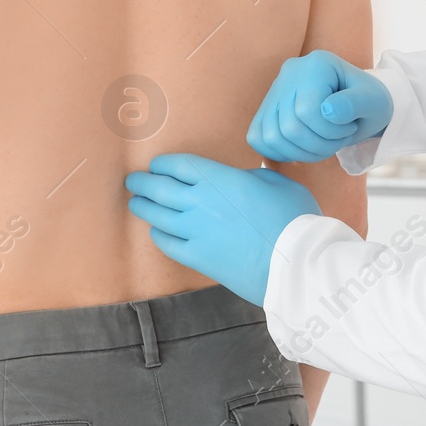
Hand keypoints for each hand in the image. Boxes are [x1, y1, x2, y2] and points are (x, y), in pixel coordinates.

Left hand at [126, 154, 320, 305]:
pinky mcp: (197, 258)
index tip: (156, 165)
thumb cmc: (291, 217)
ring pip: (157, 216)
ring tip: (136, 203)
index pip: (179, 165)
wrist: (291, 261)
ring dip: (144, 207)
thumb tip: (243, 179)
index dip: (163, 164)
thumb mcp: (277, 182)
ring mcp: (195, 232)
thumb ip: (254, 176)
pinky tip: (157, 232)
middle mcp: (198, 202)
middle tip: (133, 181)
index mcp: (217, 179)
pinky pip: (168, 243)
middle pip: (159, 189)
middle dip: (142, 183)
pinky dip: (158, 235)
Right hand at [248, 51, 393, 162]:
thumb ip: (354, 103)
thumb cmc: (368, 101)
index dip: (330, 131)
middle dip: (319, 144)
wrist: (360, 103)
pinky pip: (258, 138)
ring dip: (303, 152)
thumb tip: (328, 111)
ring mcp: (275, 90)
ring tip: (325, 143)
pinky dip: (281, 152)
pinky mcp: (266, 108)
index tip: (349, 127)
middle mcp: (289, 72)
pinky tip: (304, 148)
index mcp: (316, 64)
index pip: (307, 111)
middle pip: (289, 127)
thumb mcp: (373, 101)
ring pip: (272, 136)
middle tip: (339, 139)